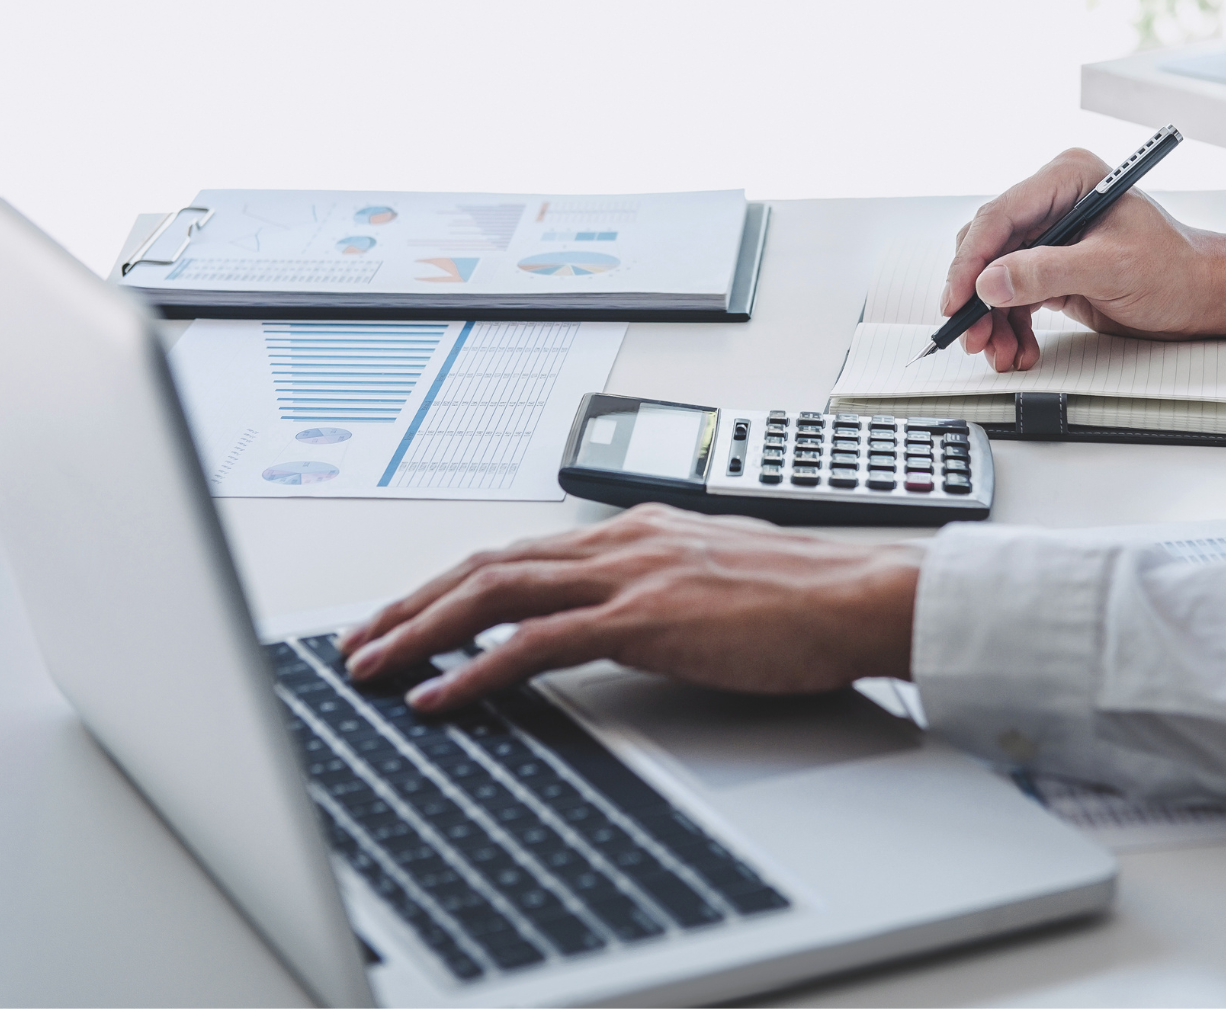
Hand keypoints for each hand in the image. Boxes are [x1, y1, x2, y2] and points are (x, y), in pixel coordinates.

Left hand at [335, 505, 923, 711]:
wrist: (864, 594)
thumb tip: (627, 619)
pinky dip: (475, 670)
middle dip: (411, 604)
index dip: (450, 582)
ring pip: (494, 594)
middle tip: (360, 641)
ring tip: (375, 668)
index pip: (520, 552)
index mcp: (636, 529)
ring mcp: (628, 574)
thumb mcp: (718, 580)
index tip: (408, 612)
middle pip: (487, 564)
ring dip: (422, 631)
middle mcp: (621, 540)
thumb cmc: (810, 598)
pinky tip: (440, 696)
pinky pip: (534, 645)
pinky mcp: (642, 618)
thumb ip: (664, 589)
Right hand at [942, 147, 1225, 371]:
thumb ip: (1046, 273)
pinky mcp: (1053, 267)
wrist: (1205, 298)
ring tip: (1003, 354)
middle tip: (973, 337)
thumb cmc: (1176, 271)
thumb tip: (989, 281)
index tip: (957, 301)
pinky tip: (1018, 349)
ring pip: (996, 278)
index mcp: (1067, 179)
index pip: (999, 217)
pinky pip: (1014, 296)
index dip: (970, 262)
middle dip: (980, 299)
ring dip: (994, 321)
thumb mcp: (1111, 270)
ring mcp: (1052, 235)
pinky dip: (1011, 326)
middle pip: (989, 248)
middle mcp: (1054, 201)